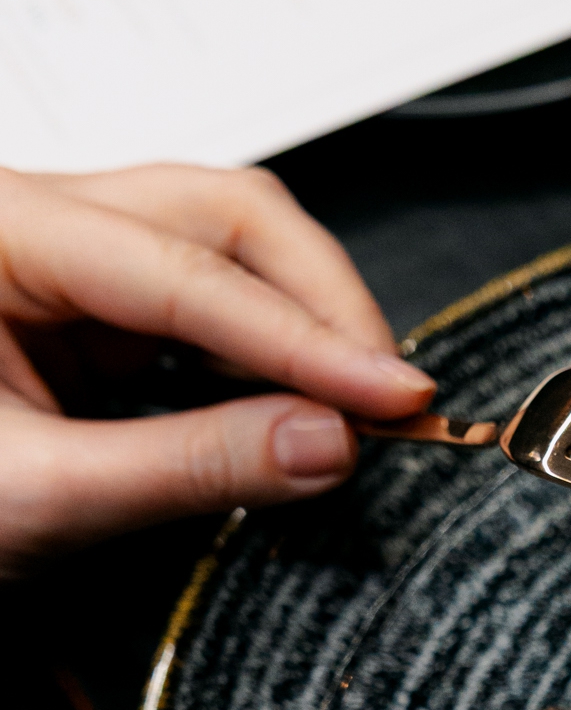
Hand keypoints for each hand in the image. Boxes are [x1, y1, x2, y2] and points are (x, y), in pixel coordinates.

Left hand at [0, 162, 434, 573]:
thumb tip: (324, 444)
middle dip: (321, 301)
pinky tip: (304, 398)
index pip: (189, 274)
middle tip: (389, 396)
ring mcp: (65, 253)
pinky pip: (204, 298)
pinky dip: (266, 347)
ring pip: (224, 242)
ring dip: (303, 320)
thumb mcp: (42, 494)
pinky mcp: (89, 307)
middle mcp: (35, 217)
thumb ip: (190, 466)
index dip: (307, 339)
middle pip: (224, 214)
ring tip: (358, 402)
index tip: (395, 395)